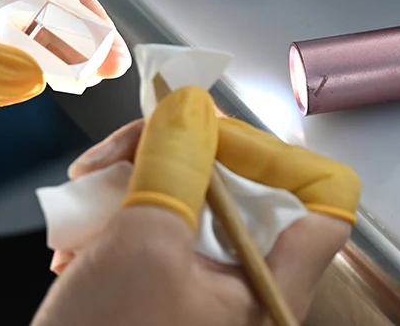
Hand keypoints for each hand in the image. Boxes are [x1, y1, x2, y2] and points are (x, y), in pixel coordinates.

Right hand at [31, 87, 360, 325]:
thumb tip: (190, 104)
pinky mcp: (167, 294)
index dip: (275, 154)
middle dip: (174, 157)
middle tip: (117, 153)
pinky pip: (158, 232)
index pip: (323, 202)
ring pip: (189, 204)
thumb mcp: (143, 244)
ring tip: (83, 200)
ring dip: (132, 186)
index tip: (207, 130)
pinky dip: (118, 220)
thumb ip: (175, 165)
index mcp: (270, 288)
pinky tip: (76, 238)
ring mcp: (205, 293)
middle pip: (241, 189)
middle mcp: (247, 289)